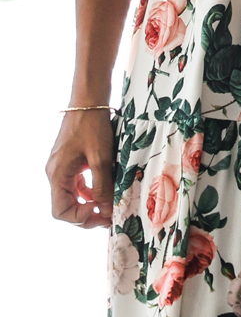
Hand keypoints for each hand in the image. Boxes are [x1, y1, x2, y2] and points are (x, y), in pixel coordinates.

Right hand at [47, 109, 114, 228]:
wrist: (89, 98)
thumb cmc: (93, 124)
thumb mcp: (101, 157)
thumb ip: (103, 186)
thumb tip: (106, 211)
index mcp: (57, 175)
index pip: (61, 211)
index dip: (80, 218)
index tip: (100, 213)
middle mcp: (55, 173)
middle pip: (66, 206)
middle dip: (87, 214)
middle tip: (109, 216)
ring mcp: (62, 167)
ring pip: (72, 196)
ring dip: (89, 204)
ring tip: (109, 206)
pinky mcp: (71, 160)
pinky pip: (76, 183)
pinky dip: (89, 190)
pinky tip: (104, 188)